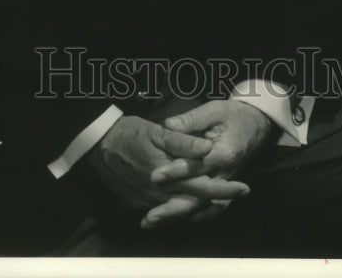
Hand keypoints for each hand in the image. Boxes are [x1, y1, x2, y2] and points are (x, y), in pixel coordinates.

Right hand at [86, 114, 250, 213]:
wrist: (98, 145)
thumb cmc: (129, 132)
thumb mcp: (157, 131)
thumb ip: (183, 141)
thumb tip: (207, 149)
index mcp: (166, 173)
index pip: (202, 186)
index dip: (224, 189)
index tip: (244, 188)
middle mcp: (158, 193)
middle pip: (194, 203)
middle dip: (218, 200)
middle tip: (239, 193)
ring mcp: (147, 201)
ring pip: (180, 210)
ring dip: (200, 206)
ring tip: (219, 199)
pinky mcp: (138, 203)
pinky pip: (164, 210)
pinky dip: (179, 208)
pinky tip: (189, 202)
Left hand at [143, 99, 276, 227]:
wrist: (256, 126)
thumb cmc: (232, 115)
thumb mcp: (213, 110)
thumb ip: (191, 119)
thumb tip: (167, 125)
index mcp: (223, 153)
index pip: (197, 166)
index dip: (176, 171)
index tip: (155, 176)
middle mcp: (226, 174)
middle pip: (199, 195)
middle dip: (173, 205)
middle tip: (149, 214)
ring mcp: (226, 185)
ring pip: (203, 207)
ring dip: (178, 215)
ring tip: (153, 221)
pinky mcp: (224, 189)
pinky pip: (210, 209)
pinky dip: (193, 216)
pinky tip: (172, 220)